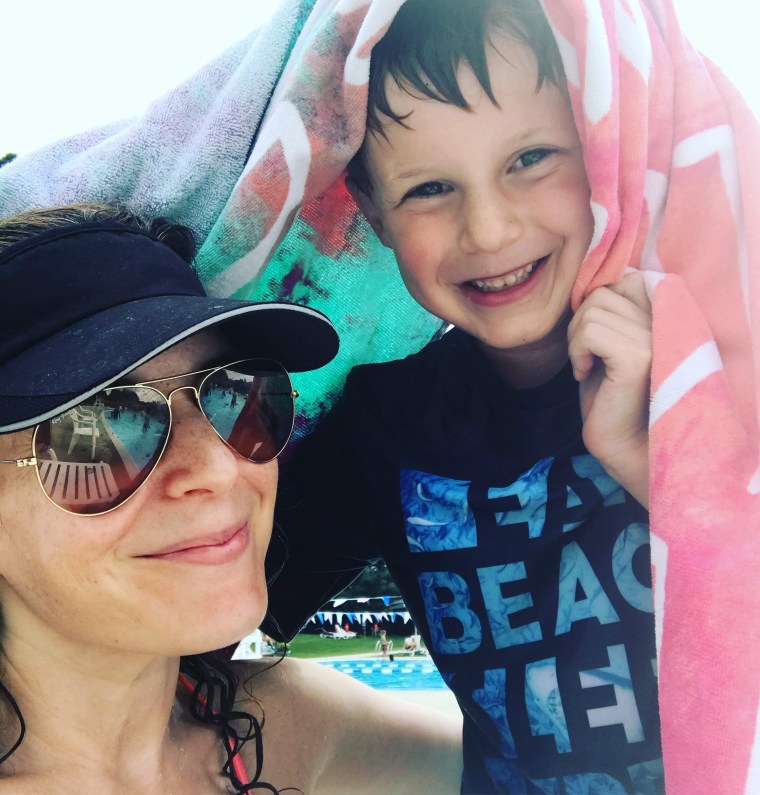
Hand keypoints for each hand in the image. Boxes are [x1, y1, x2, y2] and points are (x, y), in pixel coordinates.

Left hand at [567, 272, 651, 506]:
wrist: (621, 447)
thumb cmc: (609, 399)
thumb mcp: (606, 347)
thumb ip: (606, 315)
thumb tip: (584, 287)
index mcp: (664, 318)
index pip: (627, 279)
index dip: (597, 301)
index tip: (590, 337)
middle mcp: (668, 323)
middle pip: (605, 292)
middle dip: (581, 322)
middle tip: (585, 355)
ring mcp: (656, 339)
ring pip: (594, 309)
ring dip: (576, 339)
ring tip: (587, 366)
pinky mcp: (639, 358)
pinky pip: (591, 332)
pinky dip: (577, 351)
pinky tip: (585, 375)